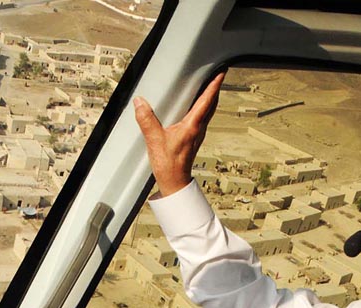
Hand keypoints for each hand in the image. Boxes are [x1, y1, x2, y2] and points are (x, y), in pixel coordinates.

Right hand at [134, 72, 224, 196]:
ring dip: (210, 98)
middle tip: (218, 75)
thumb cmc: (168, 165)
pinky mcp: (193, 138)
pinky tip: (196, 107)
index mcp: (193, 126)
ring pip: (208, 111)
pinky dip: (202, 108)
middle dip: (215, 88)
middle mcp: (198, 128)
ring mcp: (197, 134)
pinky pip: (201, 118)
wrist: (174, 182)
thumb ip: (147, 120)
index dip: (214, 85)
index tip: (221, 73)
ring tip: (209, 86)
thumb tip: (140, 103)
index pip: (207, 100)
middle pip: (211, 104)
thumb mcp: (154, 140)